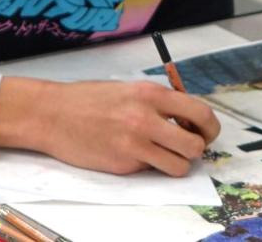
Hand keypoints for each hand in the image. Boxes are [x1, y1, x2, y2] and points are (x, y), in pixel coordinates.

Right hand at [0, 77, 219, 176]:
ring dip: (176, 164)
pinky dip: (149, 167)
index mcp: (151, 94)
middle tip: (185, 148)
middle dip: (196, 150)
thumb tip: (187, 121)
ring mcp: (135, 144)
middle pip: (196, 145)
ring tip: (162, 155)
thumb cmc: (89, 99)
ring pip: (179, 166)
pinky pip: (151, 171)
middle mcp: (146, 118)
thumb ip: (158, 103)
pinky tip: (132, 154)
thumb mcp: (129, 89)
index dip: (209, 128)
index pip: (200, 113)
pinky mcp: (123, 164)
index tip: (204, 133)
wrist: (52, 113)